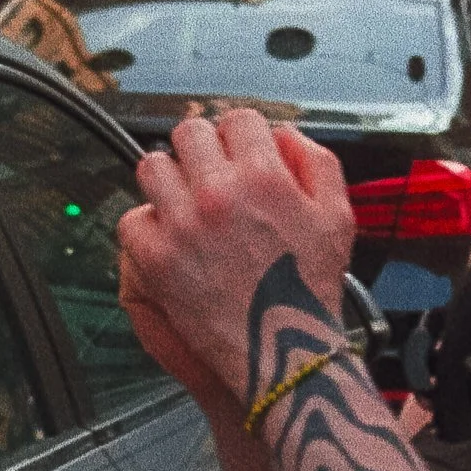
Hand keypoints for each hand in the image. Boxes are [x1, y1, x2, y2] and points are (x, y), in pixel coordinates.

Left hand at [117, 109, 356, 407]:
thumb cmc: (309, 288)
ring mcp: (182, 225)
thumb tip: (283, 135)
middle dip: (201, 148)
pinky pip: (132, 218)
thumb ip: (315, 162)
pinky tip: (169, 236)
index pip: (237, 119)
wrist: (283, 351)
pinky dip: (147, 225)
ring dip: (168, 178)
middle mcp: (218, 193)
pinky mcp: (157, 259)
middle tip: (208, 173)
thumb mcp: (338, 216)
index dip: (240, 133)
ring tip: (183, 200)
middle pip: (189, 133)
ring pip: (152, 166)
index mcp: (264, 176)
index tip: (238, 149)